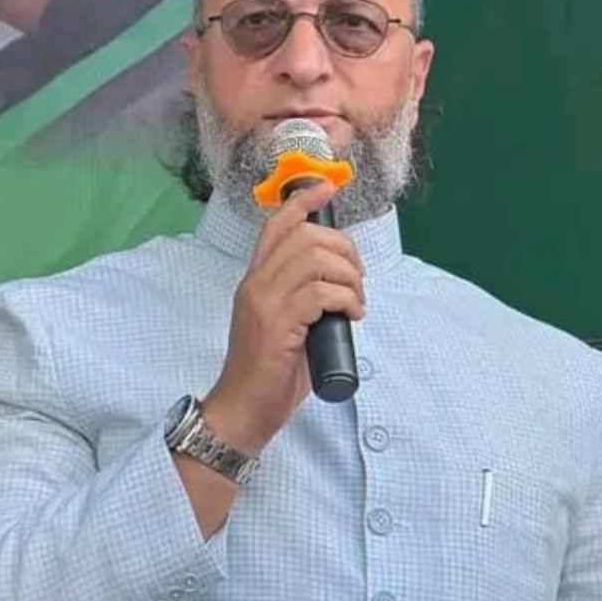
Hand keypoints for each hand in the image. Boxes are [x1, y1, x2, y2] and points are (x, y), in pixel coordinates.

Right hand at [201, 182, 363, 451]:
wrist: (243, 410)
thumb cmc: (270, 375)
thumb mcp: (287, 326)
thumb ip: (305, 301)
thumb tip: (342, 287)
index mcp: (256, 281)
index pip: (276, 226)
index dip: (303, 202)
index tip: (327, 190)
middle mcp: (256, 284)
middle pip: (305, 237)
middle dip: (344, 249)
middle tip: (358, 279)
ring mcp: (264, 302)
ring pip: (314, 260)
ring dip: (348, 276)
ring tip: (356, 301)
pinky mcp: (276, 324)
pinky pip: (320, 293)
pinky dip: (345, 299)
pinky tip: (352, 315)